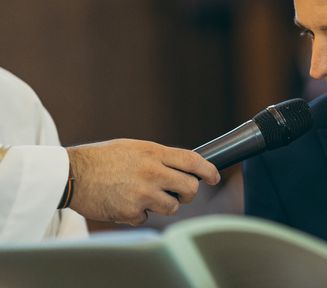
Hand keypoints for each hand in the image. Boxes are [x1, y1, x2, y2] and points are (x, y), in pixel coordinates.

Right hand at [66, 139, 219, 224]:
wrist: (72, 173)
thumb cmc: (104, 158)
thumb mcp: (136, 148)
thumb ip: (160, 157)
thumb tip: (184, 167)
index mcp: (154, 153)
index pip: (193, 161)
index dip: (208, 170)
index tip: (214, 177)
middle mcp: (152, 173)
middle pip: (190, 188)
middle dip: (188, 192)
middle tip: (179, 191)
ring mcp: (142, 194)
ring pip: (173, 206)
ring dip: (164, 204)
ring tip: (145, 195)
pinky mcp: (130, 212)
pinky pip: (147, 217)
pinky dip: (139, 213)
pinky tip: (125, 202)